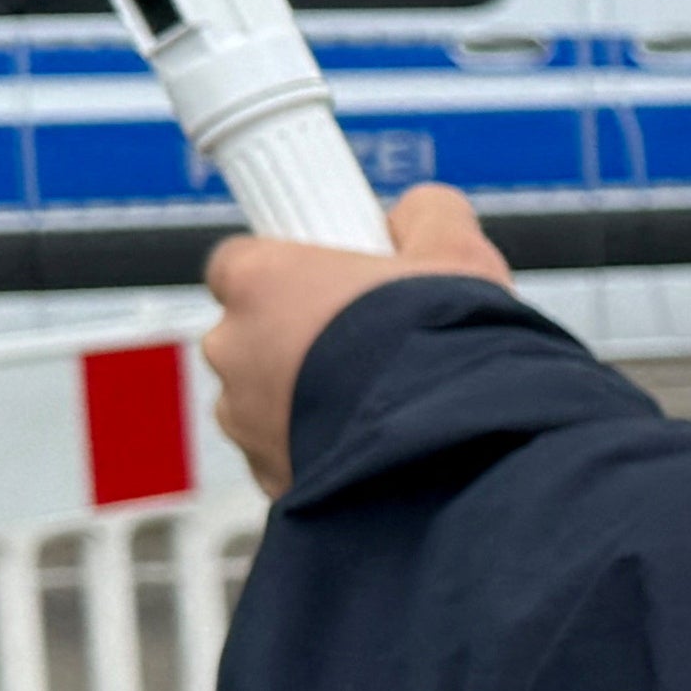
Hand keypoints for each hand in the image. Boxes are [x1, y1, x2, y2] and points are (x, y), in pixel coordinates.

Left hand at [203, 182, 512, 492]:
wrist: (453, 447)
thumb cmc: (441, 346)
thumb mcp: (456, 251)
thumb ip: (427, 215)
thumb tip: (416, 215)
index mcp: (259, 280)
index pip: (240, 261)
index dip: (289, 269)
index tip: (329, 280)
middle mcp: (233, 348)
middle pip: (253, 332)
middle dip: (300, 337)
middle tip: (368, 340)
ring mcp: (242, 418)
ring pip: (264, 398)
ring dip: (306, 397)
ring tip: (378, 397)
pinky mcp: (265, 475)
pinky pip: (283, 453)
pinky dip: (318, 447)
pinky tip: (372, 440)